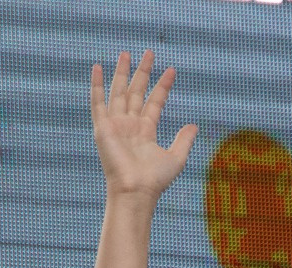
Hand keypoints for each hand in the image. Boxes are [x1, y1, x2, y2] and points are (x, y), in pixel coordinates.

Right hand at [90, 50, 198, 200]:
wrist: (135, 190)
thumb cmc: (154, 180)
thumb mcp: (176, 157)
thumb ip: (184, 139)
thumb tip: (194, 125)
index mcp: (146, 131)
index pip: (155, 102)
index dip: (163, 86)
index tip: (172, 70)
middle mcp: (130, 125)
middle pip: (137, 92)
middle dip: (143, 72)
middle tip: (149, 53)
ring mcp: (116, 125)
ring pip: (119, 92)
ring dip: (122, 73)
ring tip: (126, 53)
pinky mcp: (103, 128)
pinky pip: (98, 102)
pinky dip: (97, 85)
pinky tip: (97, 68)